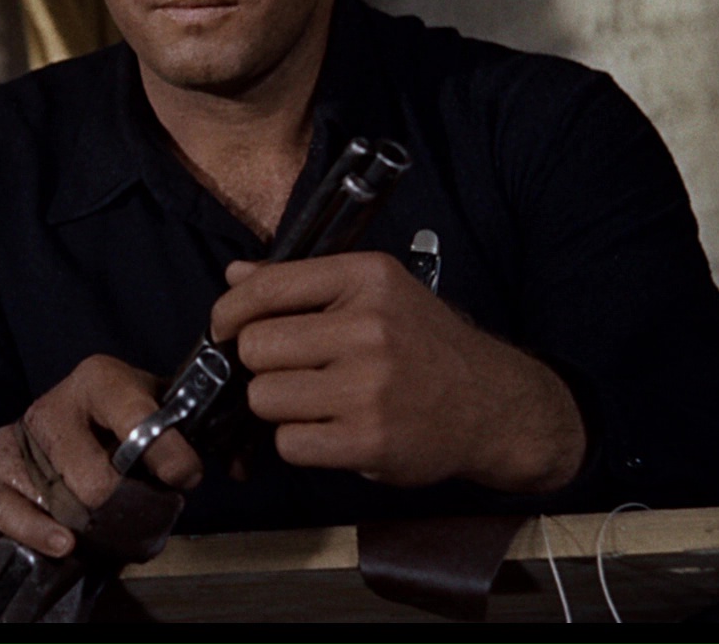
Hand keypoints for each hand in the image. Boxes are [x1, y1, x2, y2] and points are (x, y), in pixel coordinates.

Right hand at [0, 354, 202, 556]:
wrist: (57, 427)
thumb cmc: (118, 425)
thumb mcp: (161, 414)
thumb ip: (208, 436)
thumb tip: (240, 465)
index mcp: (102, 380)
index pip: (137, 417)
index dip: (168, 454)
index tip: (185, 476)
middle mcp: (57, 403)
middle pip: (94, 476)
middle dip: (123, 504)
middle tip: (138, 508)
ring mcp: (20, 436)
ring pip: (56, 497)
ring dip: (85, 523)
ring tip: (103, 525)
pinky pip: (6, 508)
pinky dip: (37, 532)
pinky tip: (62, 541)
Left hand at [210, 252, 585, 492]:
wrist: (493, 405)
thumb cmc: (424, 344)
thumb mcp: (376, 293)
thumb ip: (302, 283)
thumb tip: (234, 274)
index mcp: (366, 277)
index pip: (267, 287)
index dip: (229, 311)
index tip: (224, 328)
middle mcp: (368, 326)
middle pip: (255, 347)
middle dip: (261, 364)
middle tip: (289, 371)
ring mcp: (369, 386)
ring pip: (265, 397)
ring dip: (278, 406)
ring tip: (314, 401)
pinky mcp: (369, 440)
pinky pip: (289, 442)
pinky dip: (299, 441)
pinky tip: (330, 430)